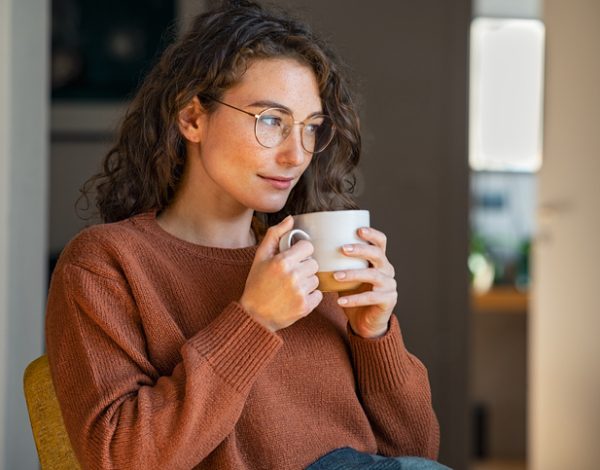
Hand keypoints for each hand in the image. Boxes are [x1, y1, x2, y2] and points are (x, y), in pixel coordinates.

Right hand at [240, 216, 322, 331]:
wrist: (254, 315)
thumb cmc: (256, 284)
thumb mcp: (260, 257)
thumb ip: (275, 235)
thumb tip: (290, 219)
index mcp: (282, 261)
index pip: (308, 247)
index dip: (301, 252)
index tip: (293, 258)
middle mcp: (293, 276)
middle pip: (314, 263)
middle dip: (304, 267)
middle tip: (290, 275)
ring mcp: (300, 292)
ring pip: (316, 279)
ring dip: (307, 282)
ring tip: (292, 287)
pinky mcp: (305, 307)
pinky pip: (319, 295)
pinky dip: (310, 296)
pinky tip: (296, 297)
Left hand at [335, 227, 397, 338]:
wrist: (365, 322)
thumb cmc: (353, 294)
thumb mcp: (346, 275)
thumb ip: (337, 263)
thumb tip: (312, 249)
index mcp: (379, 260)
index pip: (381, 242)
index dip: (372, 234)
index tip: (358, 230)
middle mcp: (387, 270)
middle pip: (378, 254)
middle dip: (360, 249)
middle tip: (342, 249)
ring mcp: (389, 285)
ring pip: (373, 275)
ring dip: (353, 274)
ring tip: (336, 275)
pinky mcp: (388, 300)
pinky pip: (371, 297)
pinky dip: (355, 299)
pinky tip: (340, 301)